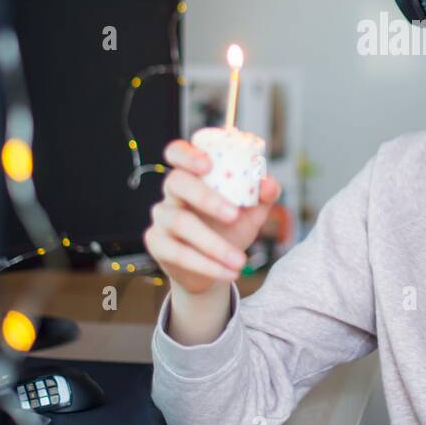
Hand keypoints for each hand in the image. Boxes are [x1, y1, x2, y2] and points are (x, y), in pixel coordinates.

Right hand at [143, 138, 281, 295]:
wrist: (218, 267)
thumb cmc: (232, 228)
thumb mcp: (252, 211)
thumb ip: (263, 195)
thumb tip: (268, 184)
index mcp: (193, 175)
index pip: (177, 152)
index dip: (187, 154)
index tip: (208, 164)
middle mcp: (172, 192)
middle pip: (176, 182)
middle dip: (206, 197)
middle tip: (234, 215)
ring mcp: (161, 218)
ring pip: (179, 222)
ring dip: (213, 243)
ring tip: (241, 261)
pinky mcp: (157, 244)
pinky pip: (178, 253)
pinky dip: (206, 265)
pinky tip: (228, 272)